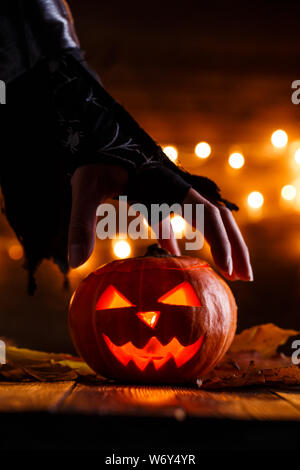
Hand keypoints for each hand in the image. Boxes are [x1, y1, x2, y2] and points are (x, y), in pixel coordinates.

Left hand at [68, 165, 252, 280]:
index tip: (228, 271)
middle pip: (219, 217)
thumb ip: (81, 223)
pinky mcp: (158, 195)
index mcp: (168, 187)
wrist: (94, 135)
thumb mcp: (85, 189)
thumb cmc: (91, 160)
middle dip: (236, 247)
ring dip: (221, 244)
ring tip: (229, 272)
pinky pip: (178, 218)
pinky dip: (182, 238)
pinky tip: (177, 256)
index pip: (207, 215)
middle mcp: (176, 189)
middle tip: (246, 279)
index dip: (221, 243)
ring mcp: (170, 192)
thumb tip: (75, 264)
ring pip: (207, 218)